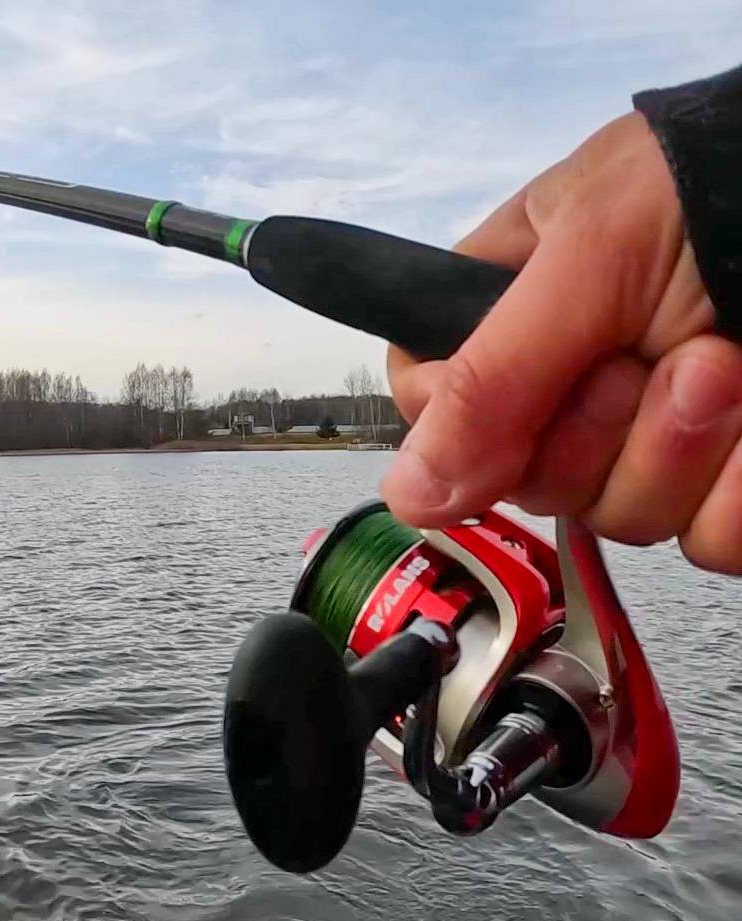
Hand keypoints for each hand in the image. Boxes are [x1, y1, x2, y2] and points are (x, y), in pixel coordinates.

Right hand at [383, 111, 741, 572]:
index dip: (463, 421)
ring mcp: (662, 433)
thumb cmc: (730, 180)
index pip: (433, 397)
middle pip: (528, 477)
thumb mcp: (595, 250)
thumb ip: (496, 372)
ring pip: (620, 516)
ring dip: (680, 449)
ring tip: (730, 362)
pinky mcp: (735, 479)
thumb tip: (409, 493)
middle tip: (652, 357)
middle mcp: (580, 375)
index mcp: (519, 300)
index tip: (518, 395)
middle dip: (599, 428)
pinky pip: (709, 541)